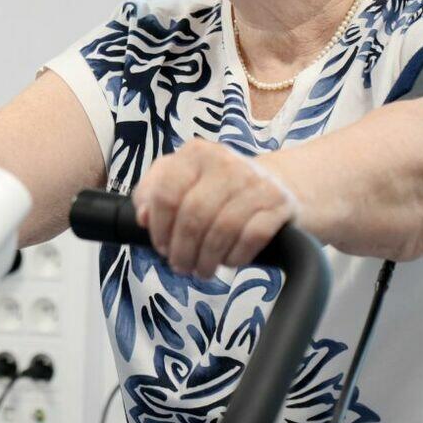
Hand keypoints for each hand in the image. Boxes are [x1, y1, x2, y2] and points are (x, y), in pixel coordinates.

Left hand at [130, 140, 298, 277]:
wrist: (280, 185)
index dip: (159, 226)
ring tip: (201, 269)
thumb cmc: (220, 190)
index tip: (160, 245)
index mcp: (196, 153)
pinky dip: (236, 256)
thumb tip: (142, 217)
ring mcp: (255, 182)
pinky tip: (229, 261)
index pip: (166, 192)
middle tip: (180, 265)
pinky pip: (251, 237)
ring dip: (207, 259)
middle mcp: (226, 162)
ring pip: (222, 229)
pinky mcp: (279, 203)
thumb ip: (154, 193)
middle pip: (193, 215)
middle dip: (182, 249)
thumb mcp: (184, 181)